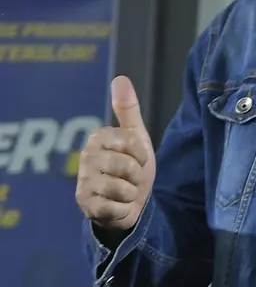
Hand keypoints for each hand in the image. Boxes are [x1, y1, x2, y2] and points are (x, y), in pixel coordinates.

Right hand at [75, 76, 156, 233]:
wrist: (131, 203)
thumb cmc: (133, 167)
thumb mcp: (136, 136)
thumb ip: (128, 109)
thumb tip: (120, 78)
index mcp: (97, 138)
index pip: (131, 141)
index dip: (142, 153)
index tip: (138, 157)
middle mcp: (85, 158)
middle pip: (126, 166)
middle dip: (137, 175)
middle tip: (132, 177)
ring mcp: (83, 183)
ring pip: (121, 188)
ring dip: (131, 193)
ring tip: (125, 190)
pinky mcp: (85, 206)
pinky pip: (115, 207)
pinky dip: (123, 208)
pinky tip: (117, 205)